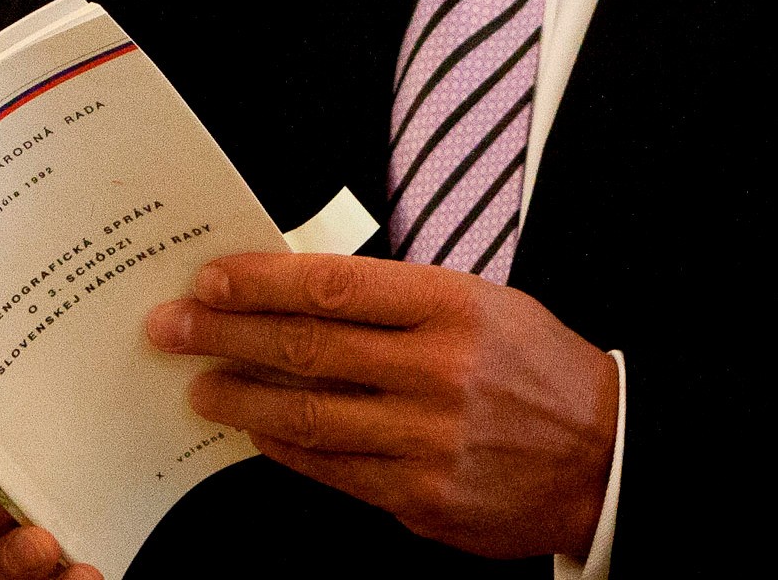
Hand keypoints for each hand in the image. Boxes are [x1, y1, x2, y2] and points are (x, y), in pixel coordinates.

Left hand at [144, 254, 617, 559]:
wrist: (606, 459)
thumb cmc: (538, 371)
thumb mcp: (483, 304)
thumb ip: (399, 301)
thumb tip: (301, 294)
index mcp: (453, 306)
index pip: (332, 285)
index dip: (259, 282)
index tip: (211, 279)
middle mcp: (437, 371)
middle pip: (305, 347)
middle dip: (224, 335)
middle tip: (172, 328)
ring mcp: (427, 440)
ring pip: (308, 415)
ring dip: (240, 398)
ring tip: (200, 386)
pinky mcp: (420, 498)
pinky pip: (332, 470)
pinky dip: (286, 447)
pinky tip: (258, 431)